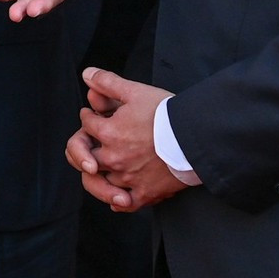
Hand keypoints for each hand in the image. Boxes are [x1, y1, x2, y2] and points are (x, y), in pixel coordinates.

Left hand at [66, 67, 182, 211]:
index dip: (89, 116)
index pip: (87, 123)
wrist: (197, 138)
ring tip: (96, 171)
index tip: (93, 115)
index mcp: (108, 133)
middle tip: (86, 146)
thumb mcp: (136, 91)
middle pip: (84, 157)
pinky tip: (117, 198)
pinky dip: (118, 201)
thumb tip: (86, 74)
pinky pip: (125, 203)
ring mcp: (128, 178)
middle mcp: (113, 158)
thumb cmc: (168, 114)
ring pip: (100, 183)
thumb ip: (108, 83)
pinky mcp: (145, 193)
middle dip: (81, 149)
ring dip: (96, 176)